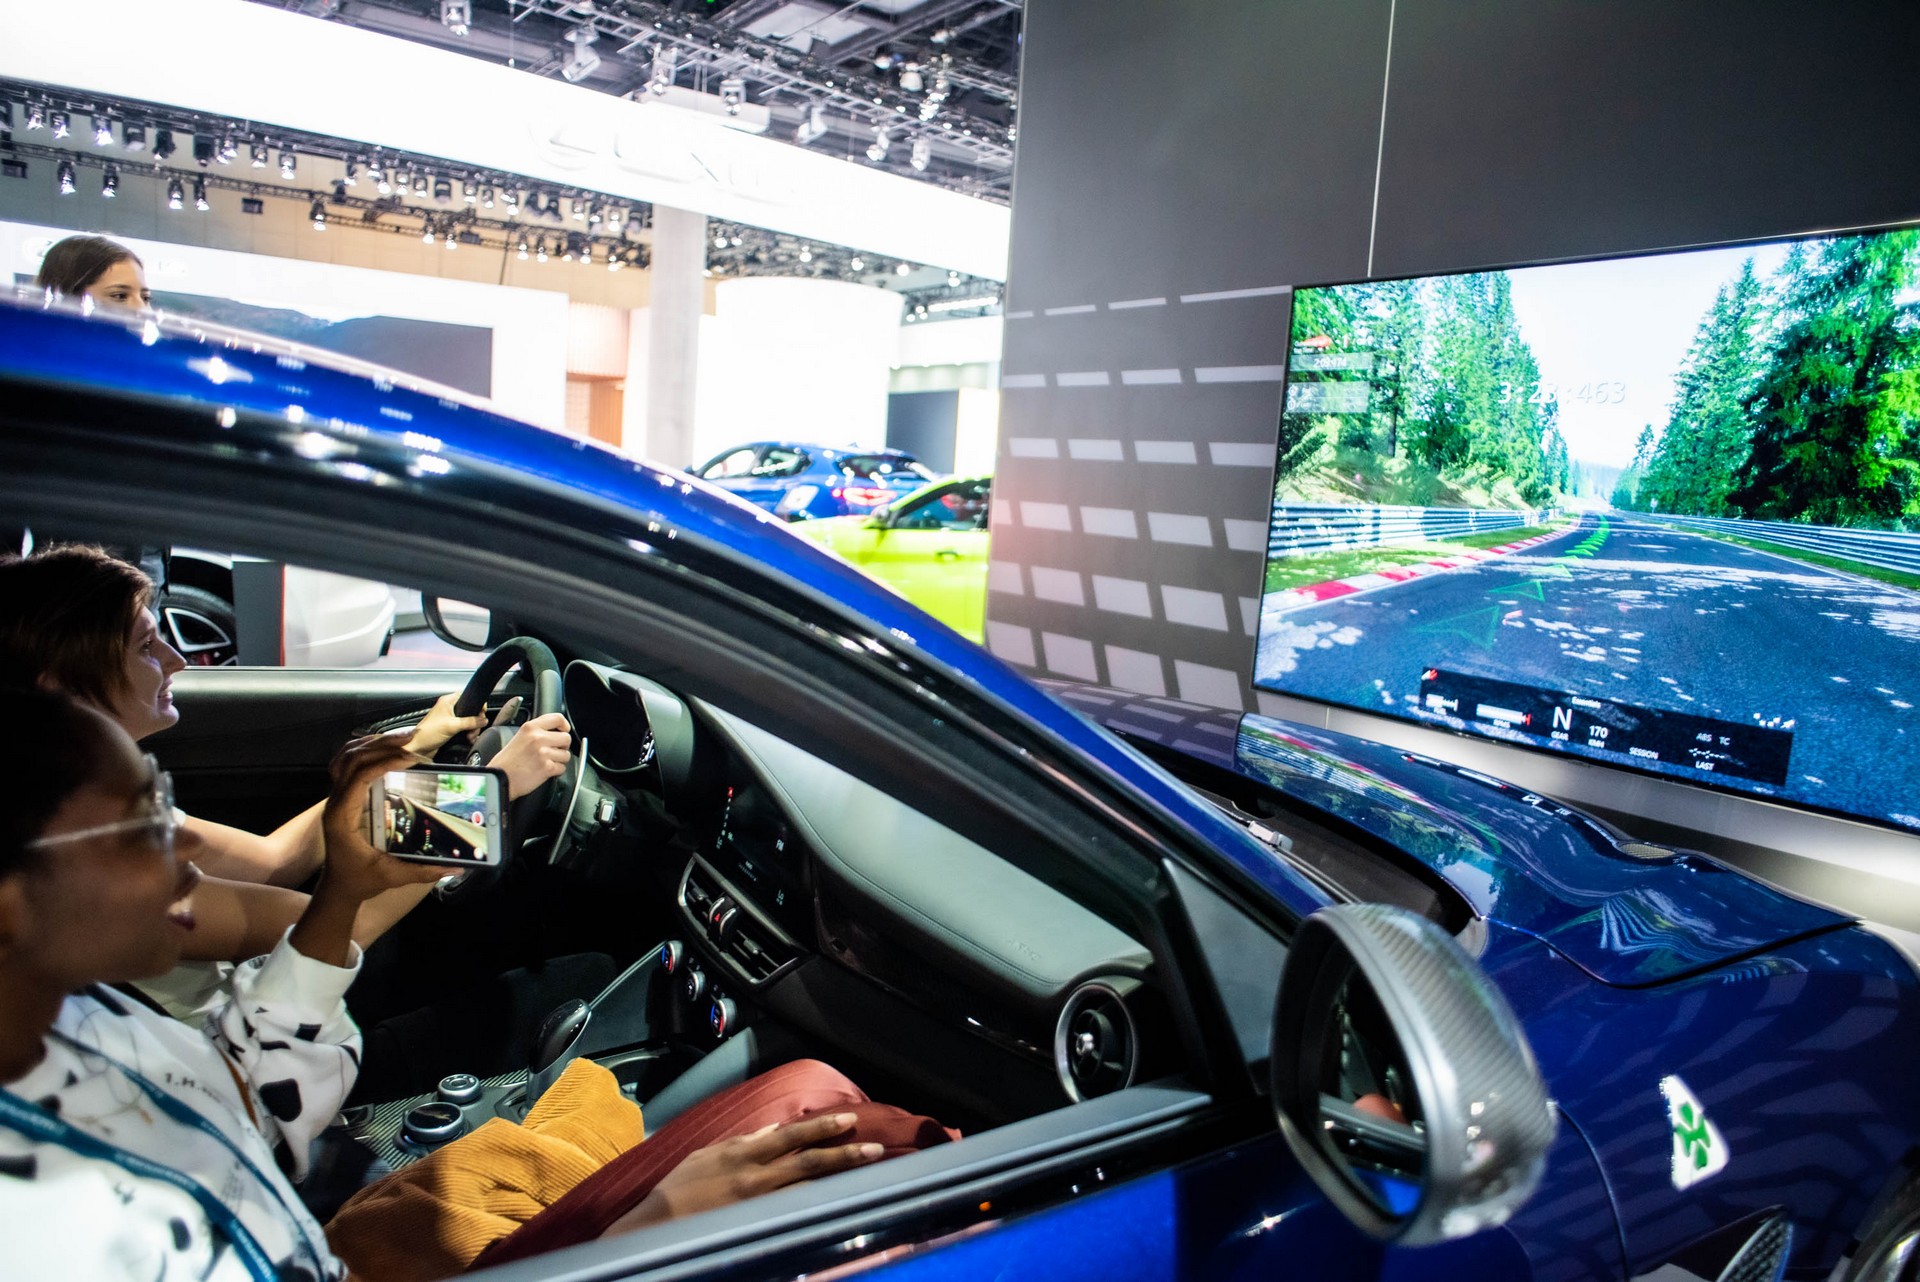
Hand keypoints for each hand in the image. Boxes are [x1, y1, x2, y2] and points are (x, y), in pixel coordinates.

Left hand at [318, 736, 450, 903]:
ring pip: (346, 756)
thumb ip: (424, 871)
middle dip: (382, 743)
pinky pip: (347, 763)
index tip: (411, 758)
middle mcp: (335, 802)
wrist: (338, 888)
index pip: (358, 777)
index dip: (383, 762)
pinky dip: (366, 749)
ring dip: (374, 742)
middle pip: (351, 758)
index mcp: (342, 817)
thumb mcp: (393, 877)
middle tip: (413, 737)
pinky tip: (387, 747)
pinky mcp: (343, 796)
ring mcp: (336, 797)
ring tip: (403, 738)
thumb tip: (457, 866)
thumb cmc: (360, 881)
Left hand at [402, 692, 489, 755]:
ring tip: (470, 736)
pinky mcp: (450, 729)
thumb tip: (483, 720)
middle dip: (475, 721)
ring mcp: (450, 719)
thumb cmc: (428, 733)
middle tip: (474, 729)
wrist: (419, 748)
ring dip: (472, 729)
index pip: (468, 697)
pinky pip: (464, 729)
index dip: (477, 704)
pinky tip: (469, 739)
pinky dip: (468, 734)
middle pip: (471, 711)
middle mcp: (449, 709)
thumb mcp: (452, 725)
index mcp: (448, 702)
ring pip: (469, 721)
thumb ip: (470, 722)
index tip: (481, 713)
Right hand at [488, 711, 571, 799]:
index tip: (564, 730)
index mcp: (530, 727)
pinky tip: (545, 770)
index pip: (558, 718)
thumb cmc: (507, 761)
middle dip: (562, 746)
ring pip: (566, 754)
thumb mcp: (519, 736)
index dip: (564, 725)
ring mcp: (543, 753)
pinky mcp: (547, 767)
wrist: (499, 778)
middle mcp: (538, 738)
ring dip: (559, 760)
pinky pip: (562, 768)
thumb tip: (555, 731)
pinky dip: (556, 771)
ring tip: (546, 762)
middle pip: (566, 738)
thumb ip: (536, 731)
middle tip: (553, 751)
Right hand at [604, 1114, 883, 1235]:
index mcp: (743, 1155)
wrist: (658, 1227)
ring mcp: (759, 1206)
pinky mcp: (757, 1226)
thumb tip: (775, 1129)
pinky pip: (793, 1213)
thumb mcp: (708, 1154)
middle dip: (844, 1154)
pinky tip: (839, 1203)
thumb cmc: (680, 1188)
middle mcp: (756, 1179)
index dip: (822, 1127)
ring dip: (839, 1180)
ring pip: (808, 1190)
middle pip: (809, 1163)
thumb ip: (745, 1142)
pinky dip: (817, 1205)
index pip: (792, 1136)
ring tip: (867, 1173)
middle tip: (875, 1148)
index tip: (849, 1119)